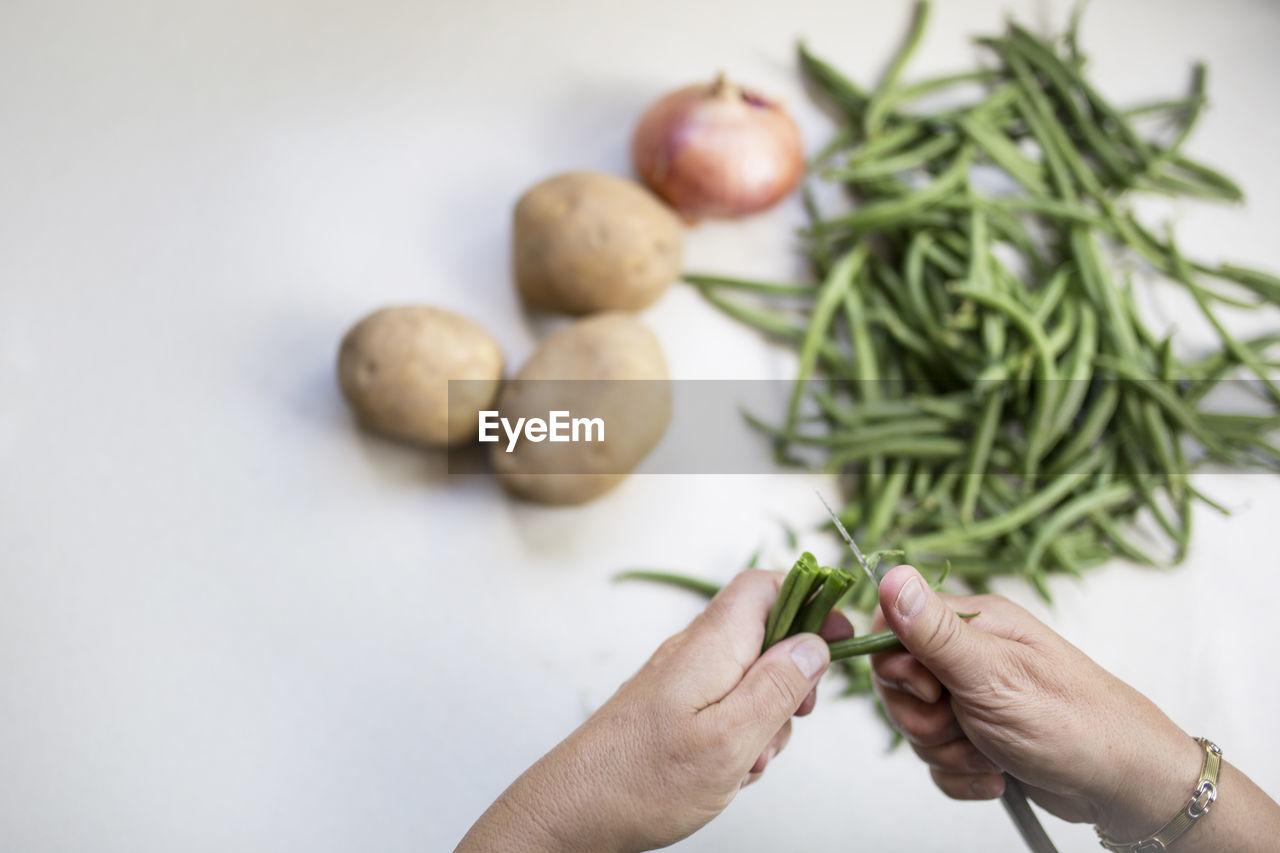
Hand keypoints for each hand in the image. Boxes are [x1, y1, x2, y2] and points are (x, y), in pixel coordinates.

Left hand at [455, 569, 852, 852]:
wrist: (572, 813)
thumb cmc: (643, 780)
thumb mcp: (730, 740)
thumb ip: (777, 687)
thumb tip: (813, 644)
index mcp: (712, 644)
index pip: (765, 584)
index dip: (810, 600)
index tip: (839, 639)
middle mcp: (695, 651)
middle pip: (766, 636)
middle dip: (792, 680)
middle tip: (789, 722)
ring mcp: (682, 680)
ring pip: (750, 679)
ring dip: (764, 720)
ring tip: (745, 762)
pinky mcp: (672, 709)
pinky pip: (725, 708)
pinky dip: (738, 737)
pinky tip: (725, 772)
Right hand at [869, 564, 1199, 836]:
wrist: (1124, 787)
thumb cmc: (1074, 723)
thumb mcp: (994, 675)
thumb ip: (935, 632)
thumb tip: (893, 577)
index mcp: (974, 624)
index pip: (893, 626)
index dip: (896, 664)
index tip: (930, 687)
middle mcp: (971, 655)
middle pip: (899, 684)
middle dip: (923, 718)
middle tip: (964, 724)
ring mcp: (974, 698)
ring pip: (916, 726)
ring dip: (947, 751)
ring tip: (991, 751)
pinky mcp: (978, 737)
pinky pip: (937, 759)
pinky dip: (960, 774)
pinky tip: (996, 772)